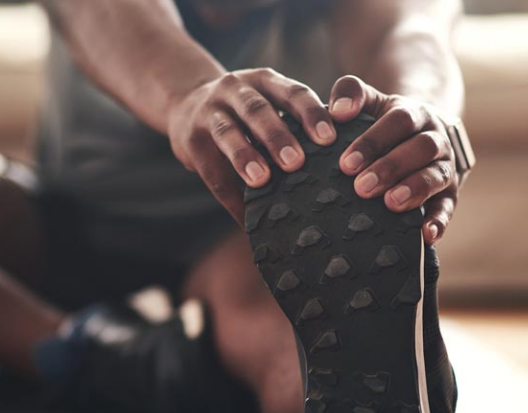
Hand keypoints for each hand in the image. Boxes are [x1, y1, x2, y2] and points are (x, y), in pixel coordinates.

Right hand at [167, 68, 335, 223]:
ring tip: (261, 180)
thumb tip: (341, 165)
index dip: (310, 114)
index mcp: (265, 81)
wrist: (186, 104)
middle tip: (296, 162)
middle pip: (257, 110)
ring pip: (228, 132)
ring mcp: (209, 111)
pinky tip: (244, 217)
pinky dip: (228, 195)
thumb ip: (294, 123)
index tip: (328, 138)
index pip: (292, 93)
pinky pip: (210, 169)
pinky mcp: (190, 138)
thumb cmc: (244, 113)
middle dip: (277, 135)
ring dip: (245, 156)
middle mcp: (236, 89)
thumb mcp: (268, 103)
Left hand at [328, 75, 458, 244]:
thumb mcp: (371, 101)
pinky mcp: (449, 193)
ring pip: (436, 175)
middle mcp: (435, 138)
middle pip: (421, 148)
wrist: (421, 133)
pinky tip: (426, 235)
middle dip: (391, 167)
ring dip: (415, 189)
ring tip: (390, 203)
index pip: (398, 122)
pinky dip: (439, 220)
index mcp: (414, 114)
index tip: (346, 163)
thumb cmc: (384, 123)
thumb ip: (351, 93)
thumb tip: (337, 111)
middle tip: (361, 187)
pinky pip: (448, 207)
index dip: (373, 141)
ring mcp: (444, 166)